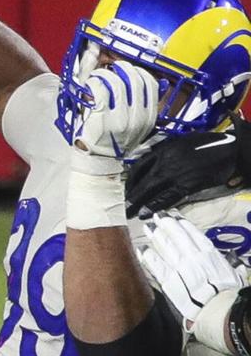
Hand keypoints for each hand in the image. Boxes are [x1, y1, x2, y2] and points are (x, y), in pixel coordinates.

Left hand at [73, 61, 159, 163]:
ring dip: (106, 74)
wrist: (99, 162)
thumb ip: (142, 105)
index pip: (150, 85)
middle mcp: (135, 117)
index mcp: (147, 118)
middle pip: (135, 80)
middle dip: (123, 68)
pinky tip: (91, 84)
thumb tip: (152, 83)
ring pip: (116, 82)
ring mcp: (118, 116)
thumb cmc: (113, 143)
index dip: (140, 72)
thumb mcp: (135, 126)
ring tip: (99, 75)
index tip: (130, 71)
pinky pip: (100, 90)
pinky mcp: (100, 117)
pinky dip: (94, 82)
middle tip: (114, 68)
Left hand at [125, 122, 246, 215]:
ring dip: (137, 204)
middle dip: (130, 195)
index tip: (126, 189)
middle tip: (123, 206)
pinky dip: (154, 207)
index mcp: (164, 149)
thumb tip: (151, 159)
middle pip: (141, 181)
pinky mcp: (187, 185)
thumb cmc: (208, 144)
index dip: (130, 181)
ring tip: (129, 213)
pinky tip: (146, 213)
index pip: (138, 167)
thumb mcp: (182, 141)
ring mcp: (176, 173)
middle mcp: (166, 161)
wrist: (231, 149)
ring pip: (150, 191)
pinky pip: (166, 198)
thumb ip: (165, 150)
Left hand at [139, 212, 244, 326]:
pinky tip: (142, 250)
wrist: (219, 309)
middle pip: (177, 236)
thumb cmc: (228, 293)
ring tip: (148, 228)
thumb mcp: (233, 273)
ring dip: (155, 236)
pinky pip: (156, 266)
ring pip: (165, 247)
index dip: (183, 224)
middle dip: (166, 225)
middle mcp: (193, 257)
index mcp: (210, 254)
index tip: (175, 217)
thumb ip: (226, 264)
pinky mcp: (169, 281)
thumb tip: (227, 260)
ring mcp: (180, 268)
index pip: (194, 234)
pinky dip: (149, 257)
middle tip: (157, 217)